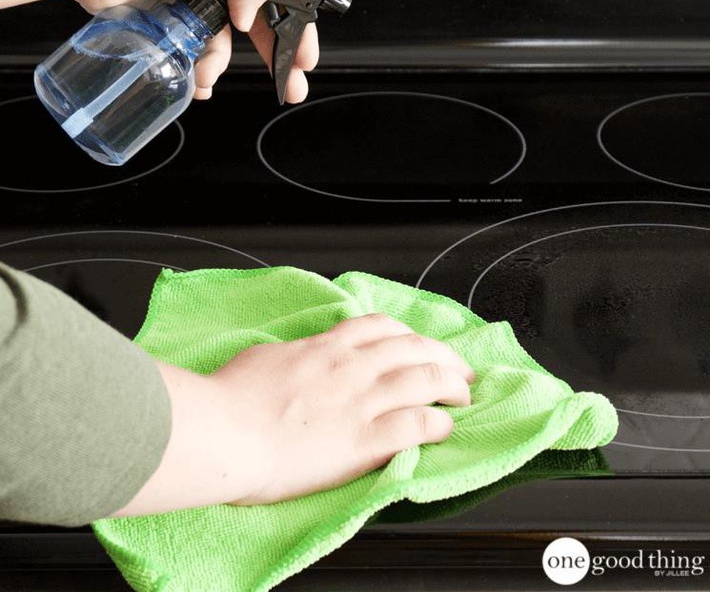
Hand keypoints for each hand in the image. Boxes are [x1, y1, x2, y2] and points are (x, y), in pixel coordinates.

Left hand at [0, 0, 317, 102]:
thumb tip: (252, 14)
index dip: (296, 28)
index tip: (305, 57)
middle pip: (259, 25)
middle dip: (276, 58)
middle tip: (290, 86)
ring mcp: (194, 1)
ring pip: (224, 45)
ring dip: (220, 66)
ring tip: (208, 77)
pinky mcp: (171, 21)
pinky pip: (195, 53)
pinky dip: (197, 69)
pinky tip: (195, 79)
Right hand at [214, 313, 474, 503]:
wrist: (224, 433)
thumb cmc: (229, 398)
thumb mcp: (262, 359)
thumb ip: (291, 357)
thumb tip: (295, 358)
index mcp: (326, 347)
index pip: (379, 327)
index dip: (408, 334)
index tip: (419, 344)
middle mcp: (351, 367)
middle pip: (414, 348)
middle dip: (444, 356)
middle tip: (459, 368)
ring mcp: (361, 401)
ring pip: (425, 380)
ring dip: (452, 386)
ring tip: (464, 395)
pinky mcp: (365, 441)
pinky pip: (417, 425)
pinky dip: (439, 424)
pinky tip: (446, 428)